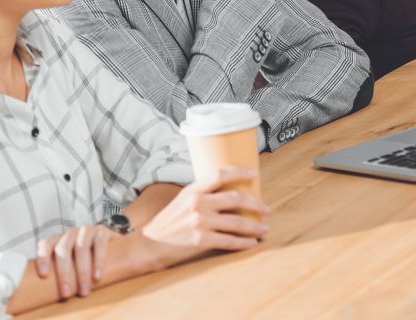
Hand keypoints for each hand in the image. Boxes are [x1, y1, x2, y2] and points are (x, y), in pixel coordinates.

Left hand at [35, 224, 110, 299]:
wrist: (107, 246)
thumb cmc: (81, 262)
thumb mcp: (68, 266)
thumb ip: (57, 276)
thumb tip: (47, 300)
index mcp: (57, 241)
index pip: (46, 244)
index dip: (43, 257)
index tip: (44, 275)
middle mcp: (70, 234)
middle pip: (63, 249)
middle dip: (64, 273)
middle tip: (66, 294)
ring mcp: (86, 231)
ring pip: (81, 247)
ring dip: (82, 271)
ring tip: (84, 291)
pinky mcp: (101, 231)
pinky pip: (99, 244)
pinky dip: (98, 261)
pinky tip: (96, 276)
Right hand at [141, 168, 267, 259]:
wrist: (149, 243)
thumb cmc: (167, 222)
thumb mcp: (182, 200)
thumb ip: (202, 195)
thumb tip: (226, 193)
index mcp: (193, 190)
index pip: (220, 174)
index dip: (240, 172)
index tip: (254, 174)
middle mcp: (197, 203)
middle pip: (235, 199)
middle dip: (255, 204)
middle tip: (266, 209)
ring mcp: (200, 222)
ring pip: (236, 222)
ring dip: (254, 226)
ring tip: (264, 228)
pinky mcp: (201, 240)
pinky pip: (229, 241)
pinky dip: (243, 243)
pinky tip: (251, 243)